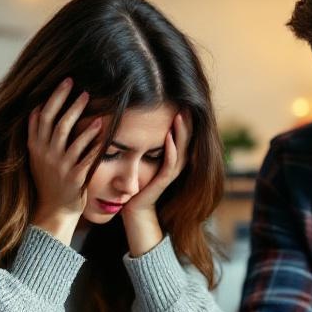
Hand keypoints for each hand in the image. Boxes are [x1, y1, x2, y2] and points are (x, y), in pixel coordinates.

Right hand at [28, 78, 101, 242]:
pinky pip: (86, 158)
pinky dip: (95, 145)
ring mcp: (60, 166)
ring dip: (84, 122)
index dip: (54, 97)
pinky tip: (104, 133)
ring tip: (95, 108)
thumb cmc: (48, 180)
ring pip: (71, 139)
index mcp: (36, 146)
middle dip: (69, 104)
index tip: (66, 81)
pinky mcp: (74, 178)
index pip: (43, 116)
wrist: (54, 210)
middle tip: (83, 89)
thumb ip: (36, 133)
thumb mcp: (36, 156)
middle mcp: (46, 154)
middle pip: (57, 123)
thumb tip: (36, 108)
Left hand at [121, 112, 189, 255]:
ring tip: (180, 115)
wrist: (131, 212)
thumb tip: (125, 121)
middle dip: (186, 122)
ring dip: (181, 133)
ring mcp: (169, 175)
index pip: (179, 136)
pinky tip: (169, 137)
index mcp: (168, 159)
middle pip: (185, 140)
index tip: (179, 100)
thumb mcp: (135, 161)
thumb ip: (138, 144)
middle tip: (186, 102)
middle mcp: (172, 166)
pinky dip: (171, 150)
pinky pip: (170, 165)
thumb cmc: (130, 186)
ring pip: (181, 150)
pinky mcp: (162, 183)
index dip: (182, 120)